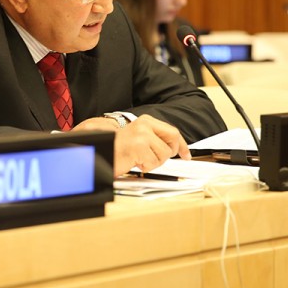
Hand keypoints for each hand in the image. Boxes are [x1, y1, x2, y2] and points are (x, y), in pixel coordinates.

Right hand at [73, 114, 189, 176]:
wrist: (101, 150)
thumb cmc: (118, 147)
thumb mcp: (139, 137)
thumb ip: (155, 138)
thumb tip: (173, 148)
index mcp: (145, 121)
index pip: (172, 131)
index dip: (181, 145)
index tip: (186, 154)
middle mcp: (144, 125)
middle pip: (172, 142)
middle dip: (167, 153)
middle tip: (154, 157)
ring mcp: (142, 136)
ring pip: (163, 155)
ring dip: (153, 162)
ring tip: (138, 158)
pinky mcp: (138, 147)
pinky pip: (153, 163)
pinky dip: (145, 166)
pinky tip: (134, 161)